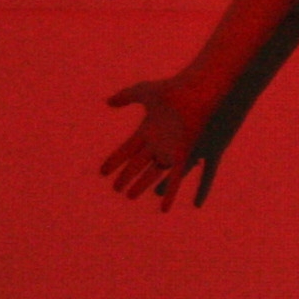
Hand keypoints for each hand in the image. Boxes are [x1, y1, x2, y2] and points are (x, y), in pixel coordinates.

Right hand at [100, 75, 211, 207]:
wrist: (196, 93)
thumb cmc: (172, 90)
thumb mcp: (144, 92)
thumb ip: (126, 96)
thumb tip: (108, 102)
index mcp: (148, 129)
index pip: (126, 150)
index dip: (115, 161)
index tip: (103, 172)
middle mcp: (158, 143)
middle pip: (138, 164)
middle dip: (126, 176)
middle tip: (116, 189)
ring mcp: (171, 150)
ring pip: (154, 173)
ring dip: (142, 185)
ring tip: (130, 196)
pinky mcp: (184, 155)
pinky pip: (176, 178)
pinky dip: (170, 193)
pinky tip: (165, 207)